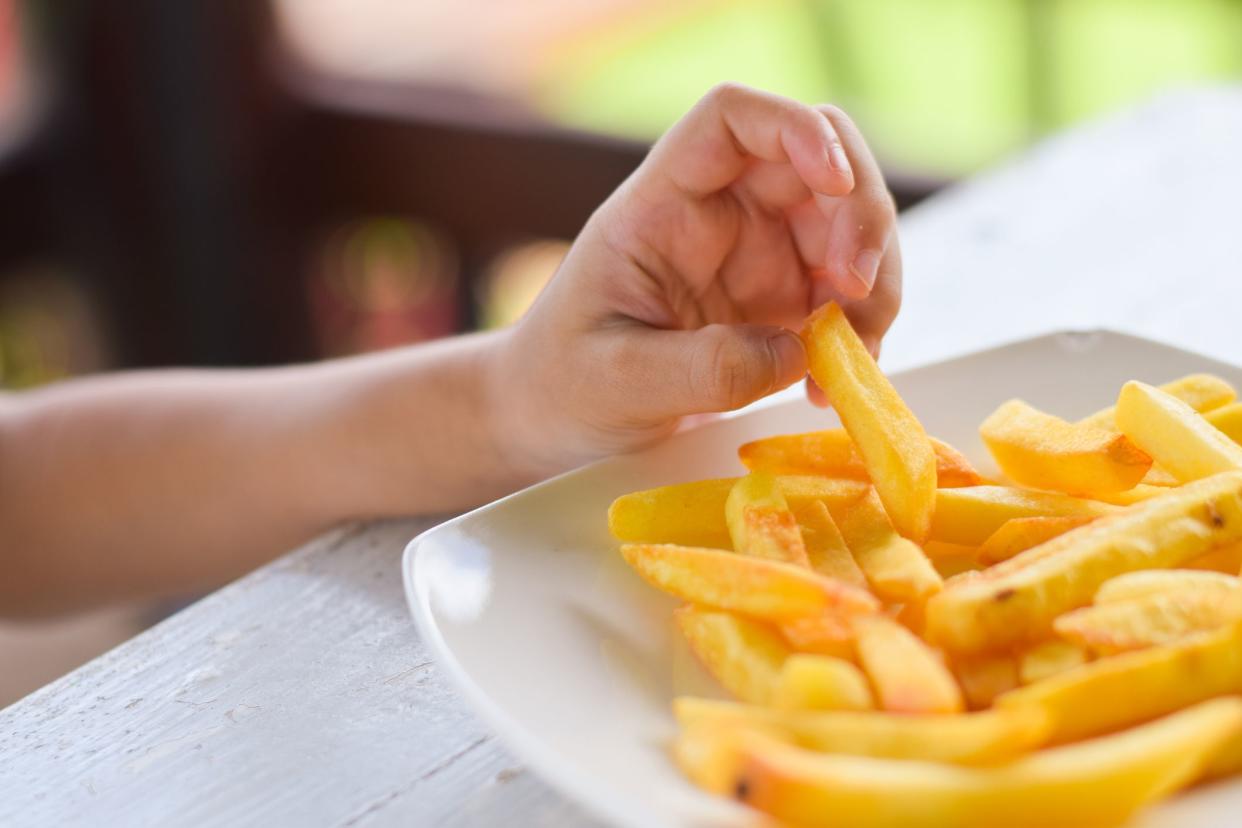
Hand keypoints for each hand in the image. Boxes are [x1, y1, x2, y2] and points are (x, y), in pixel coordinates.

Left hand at [490, 83, 901, 476]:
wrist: (555, 418)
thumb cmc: (563, 383)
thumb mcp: (618, 382)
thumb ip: (704, 369)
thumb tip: (797, 353)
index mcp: (661, 205)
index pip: (730, 119)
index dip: (793, 127)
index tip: (834, 182)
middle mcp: (716, 215)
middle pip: (816, 164)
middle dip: (860, 217)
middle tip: (858, 294)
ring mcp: (754, 257)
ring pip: (846, 228)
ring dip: (874, 283)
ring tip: (853, 359)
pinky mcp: (778, 304)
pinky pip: (845, 295)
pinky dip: (861, 332)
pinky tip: (831, 384)